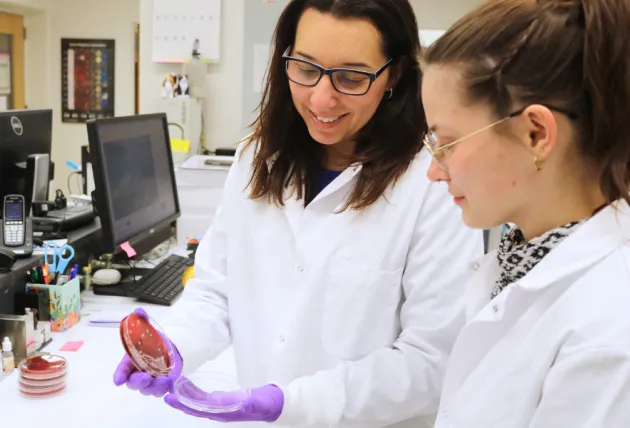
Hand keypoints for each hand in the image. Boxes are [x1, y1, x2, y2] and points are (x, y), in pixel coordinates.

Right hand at [113, 308, 182, 396]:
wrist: (170, 346)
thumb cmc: (153, 340)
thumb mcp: (147, 329)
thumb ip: (141, 320)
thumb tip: (138, 311)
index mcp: (130, 362)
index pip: (122, 371)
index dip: (119, 375)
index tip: (118, 380)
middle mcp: (138, 374)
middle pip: (134, 383)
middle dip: (138, 382)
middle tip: (145, 377)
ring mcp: (151, 381)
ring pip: (149, 390)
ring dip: (154, 387)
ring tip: (163, 379)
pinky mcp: (163, 384)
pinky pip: (162, 391)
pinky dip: (165, 389)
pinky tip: (170, 382)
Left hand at [164, 382, 283, 421]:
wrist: (276, 404)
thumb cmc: (267, 403)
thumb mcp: (258, 402)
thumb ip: (249, 402)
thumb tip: (234, 400)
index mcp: (225, 412)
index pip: (200, 409)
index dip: (184, 404)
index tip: (170, 398)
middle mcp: (220, 411)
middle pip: (195, 406)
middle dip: (179, 399)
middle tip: (165, 390)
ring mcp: (221, 406)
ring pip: (198, 402)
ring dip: (185, 395)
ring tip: (173, 385)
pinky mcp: (224, 400)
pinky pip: (205, 397)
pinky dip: (195, 391)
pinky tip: (189, 385)